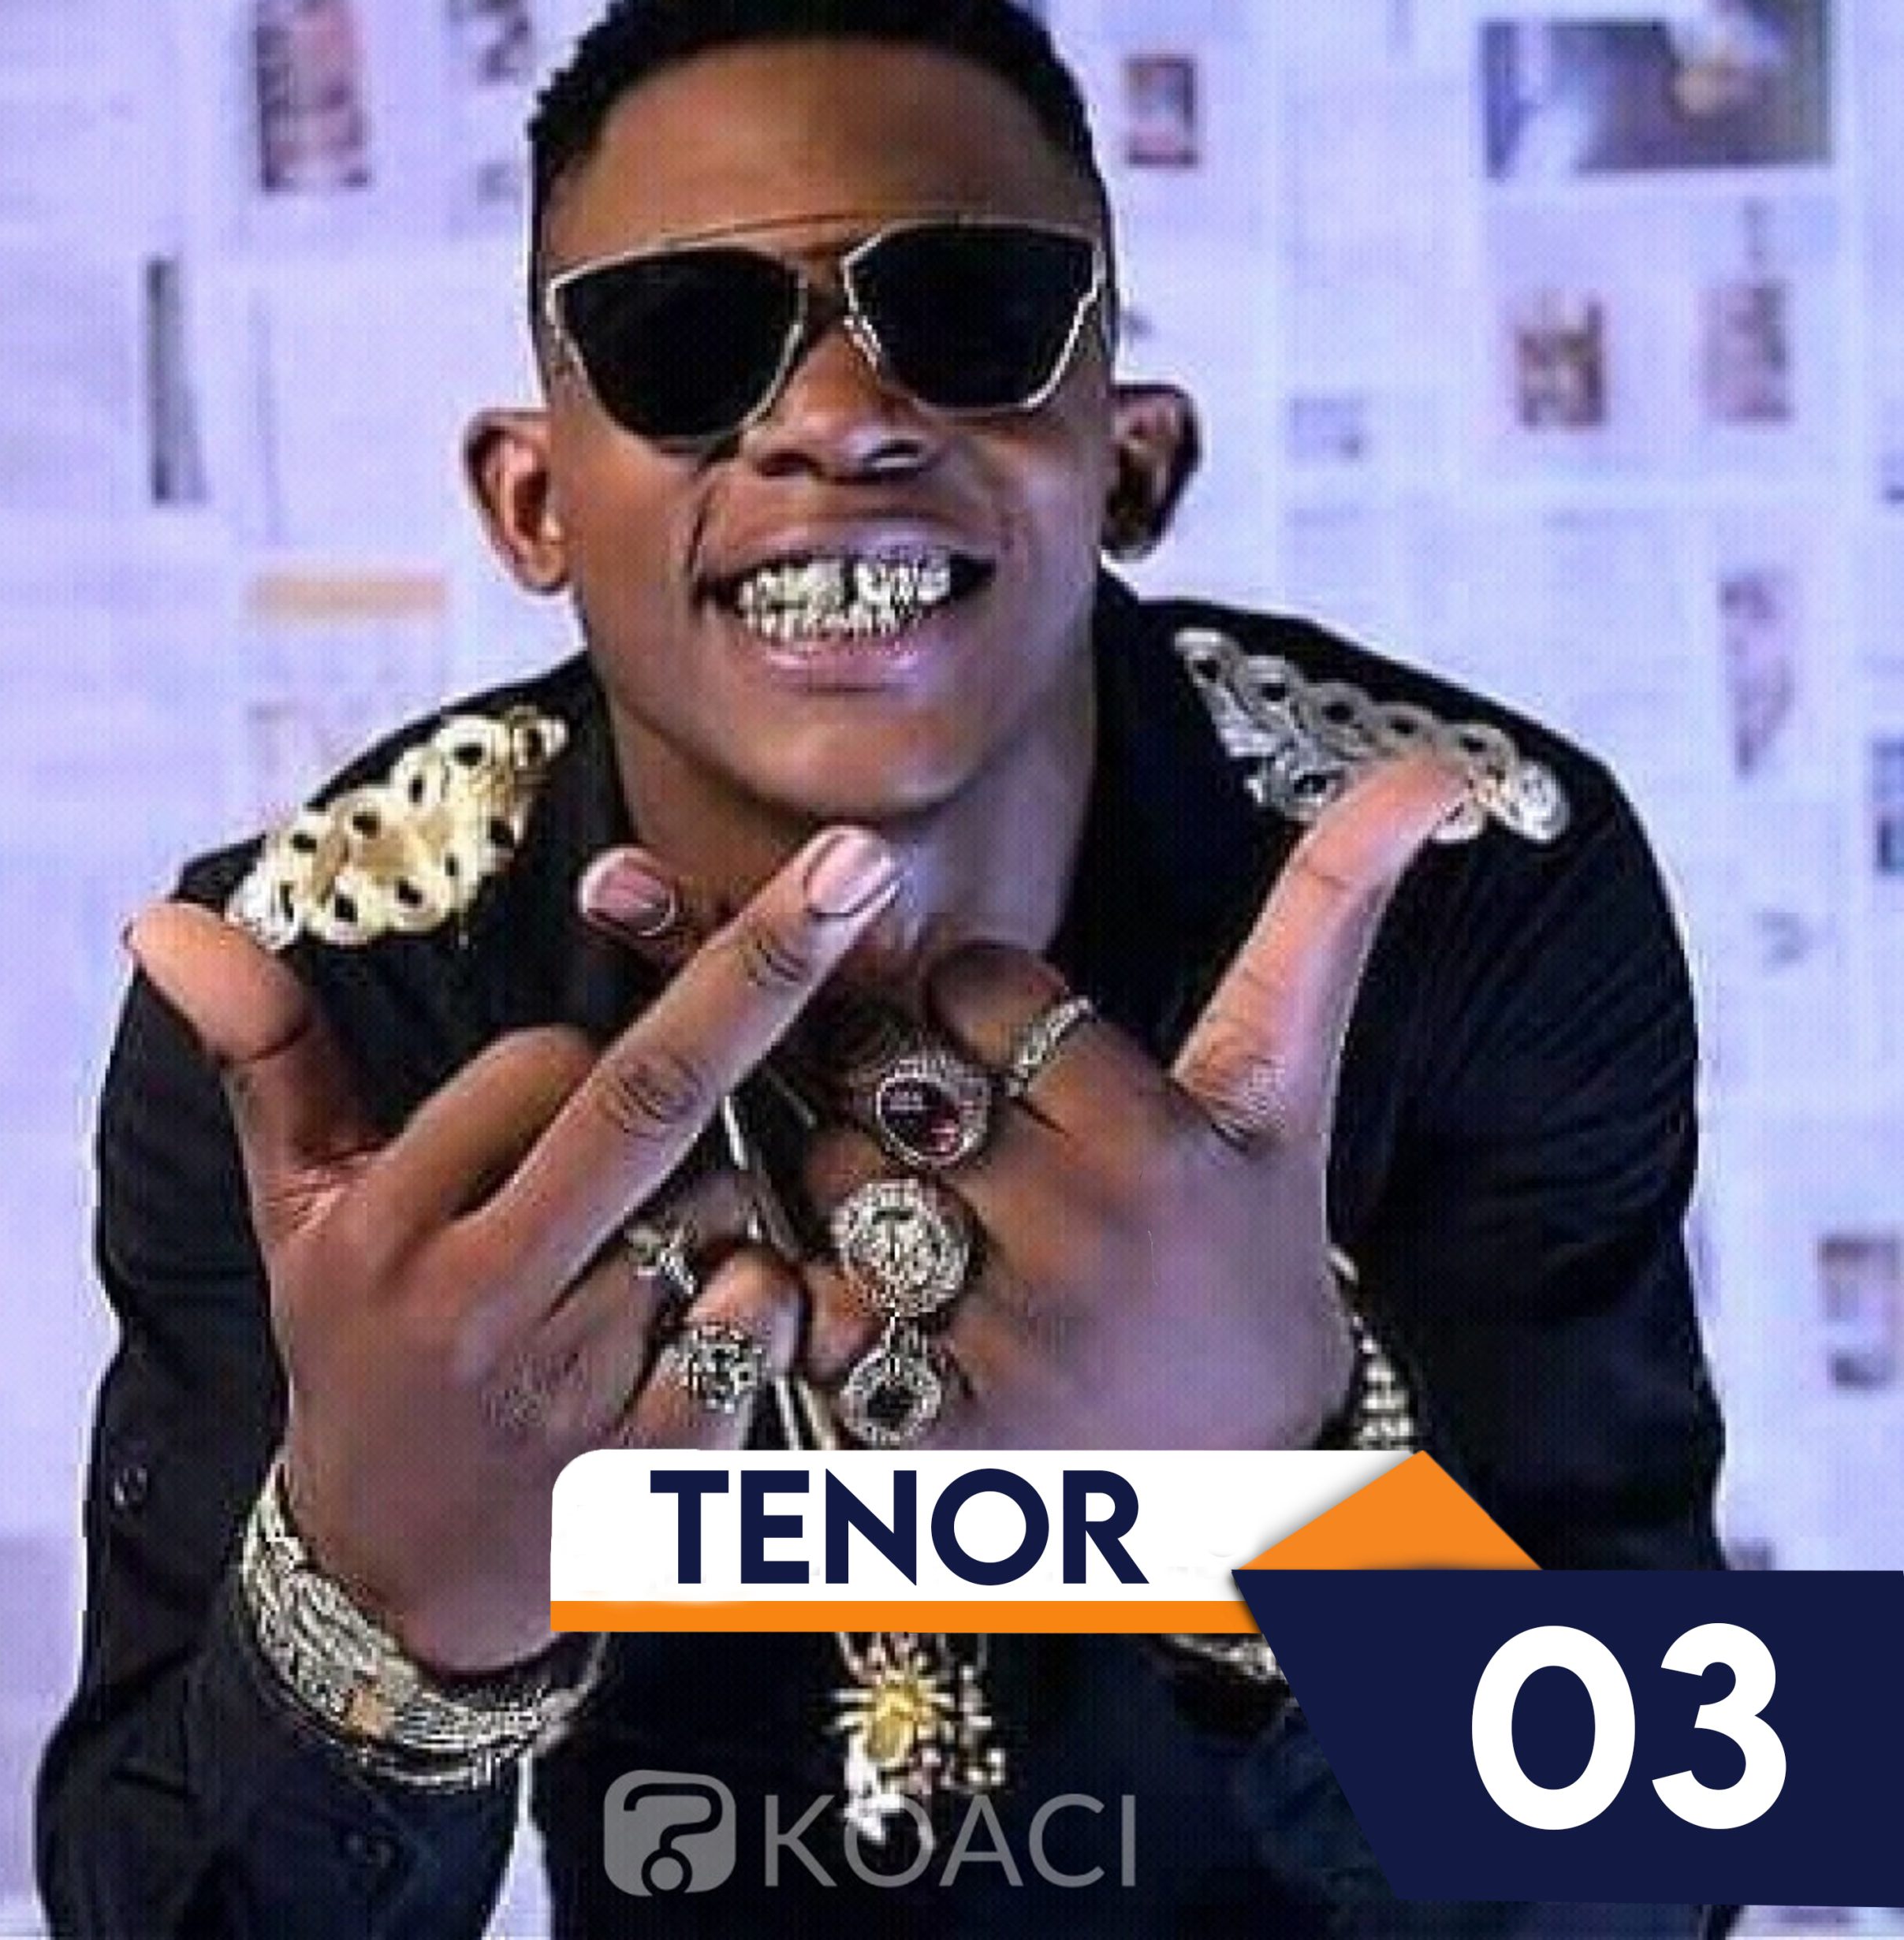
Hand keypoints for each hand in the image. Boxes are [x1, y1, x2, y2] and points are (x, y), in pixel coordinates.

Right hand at [127, 825, 900, 1669]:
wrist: (393, 1578)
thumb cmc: (360, 1352)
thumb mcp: (296, 1214)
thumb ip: (268, 1058)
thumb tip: (162, 917)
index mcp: (385, 1231)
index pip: (537, 1068)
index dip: (584, 1051)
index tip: (564, 1086)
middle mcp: (475, 1306)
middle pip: (647, 1106)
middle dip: (762, 973)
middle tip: (857, 864)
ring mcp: (571, 1393)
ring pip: (724, 1212)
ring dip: (738, 1191)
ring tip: (658, 1255)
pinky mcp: (651, 1472)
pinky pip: (759, 1325)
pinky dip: (769, 1295)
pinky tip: (717, 1317)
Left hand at [582, 756, 1461, 1450]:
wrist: (1248, 1475)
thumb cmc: (1246, 1243)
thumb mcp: (1286, 1088)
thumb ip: (1330, 915)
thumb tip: (1436, 764)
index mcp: (1164, 1138)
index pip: (977, 986)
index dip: (976, 1007)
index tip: (1016, 1056)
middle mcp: (1086, 1238)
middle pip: (884, 1074)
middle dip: (895, 1091)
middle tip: (957, 1146)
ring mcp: (1007, 1346)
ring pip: (828, 1178)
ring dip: (845, 1187)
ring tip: (927, 1227)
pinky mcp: (936, 1440)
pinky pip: (804, 1306)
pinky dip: (815, 1298)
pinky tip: (887, 1315)